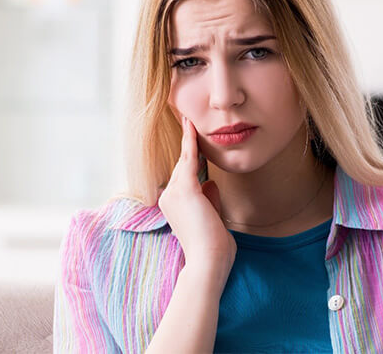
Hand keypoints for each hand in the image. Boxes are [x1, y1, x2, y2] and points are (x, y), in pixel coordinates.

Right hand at [158, 117, 236, 277]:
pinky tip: (191, 126)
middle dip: (189, 147)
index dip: (188, 158)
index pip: (183, 177)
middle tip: (190, 122)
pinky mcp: (185, 190)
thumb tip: (210, 183)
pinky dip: (190, 142)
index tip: (191, 140)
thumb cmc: (214, 247)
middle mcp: (169, 197)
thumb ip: (210, 200)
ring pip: (184, 162)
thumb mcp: (212, 219)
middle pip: (182, 167)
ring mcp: (174, 193)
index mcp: (174, 206)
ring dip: (189, 140)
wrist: (209, 262)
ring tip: (190, 119)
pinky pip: (189, 159)